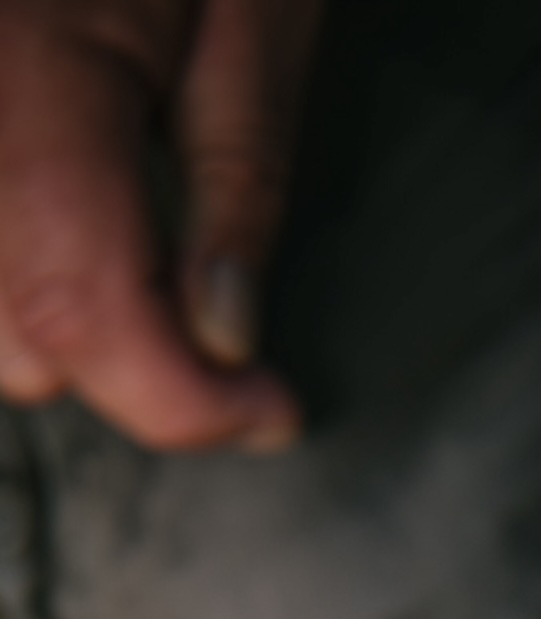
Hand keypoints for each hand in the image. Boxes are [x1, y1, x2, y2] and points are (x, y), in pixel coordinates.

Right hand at [0, 0, 323, 449]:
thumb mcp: (259, 9)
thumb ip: (236, 177)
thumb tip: (225, 341)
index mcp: (38, 53)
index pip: (81, 302)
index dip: (184, 399)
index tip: (268, 409)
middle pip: (10, 331)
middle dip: (126, 356)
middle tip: (209, 313)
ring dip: (54, 323)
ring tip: (130, 255)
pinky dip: (10, 271)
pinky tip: (64, 228)